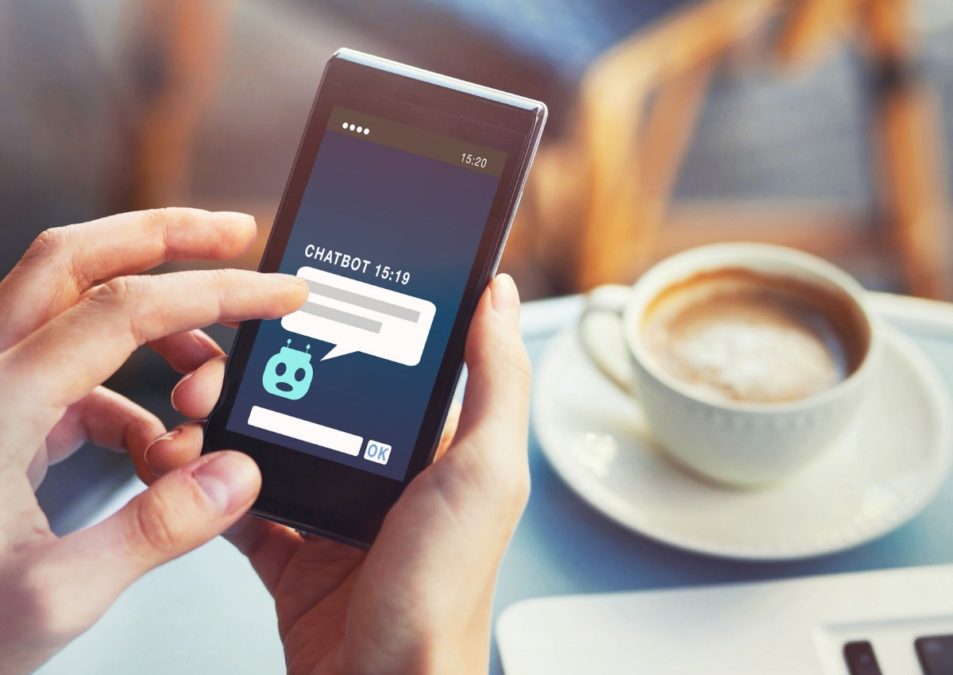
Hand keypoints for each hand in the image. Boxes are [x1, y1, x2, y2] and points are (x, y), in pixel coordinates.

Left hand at [0, 209, 308, 673]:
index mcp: (0, 401)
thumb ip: (153, 531)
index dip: (217, 292)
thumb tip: (234, 477)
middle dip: (168, 237)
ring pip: (76, 309)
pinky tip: (159, 450)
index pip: (126, 307)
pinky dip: (134, 396)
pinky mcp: (1, 418)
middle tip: (236, 236)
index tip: (278, 294)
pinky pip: (78, 375)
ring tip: (206, 387)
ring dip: (157, 329)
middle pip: (77, 258)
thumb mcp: (51, 595)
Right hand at [144, 273, 531, 673]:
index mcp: (437, 446)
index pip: (383, 363)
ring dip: (223, 423)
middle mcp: (386, 473)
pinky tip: (185, 463)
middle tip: (216, 372)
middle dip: (257, 374)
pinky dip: (208, 483)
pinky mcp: (294, 551)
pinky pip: (242, 503)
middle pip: (313, 397)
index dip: (333, 329)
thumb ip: (495, 381)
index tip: (284, 303)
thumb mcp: (484, 474)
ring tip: (190, 416)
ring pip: (270, 444)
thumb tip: (499, 295)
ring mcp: (337, 511)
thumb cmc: (442, 596)